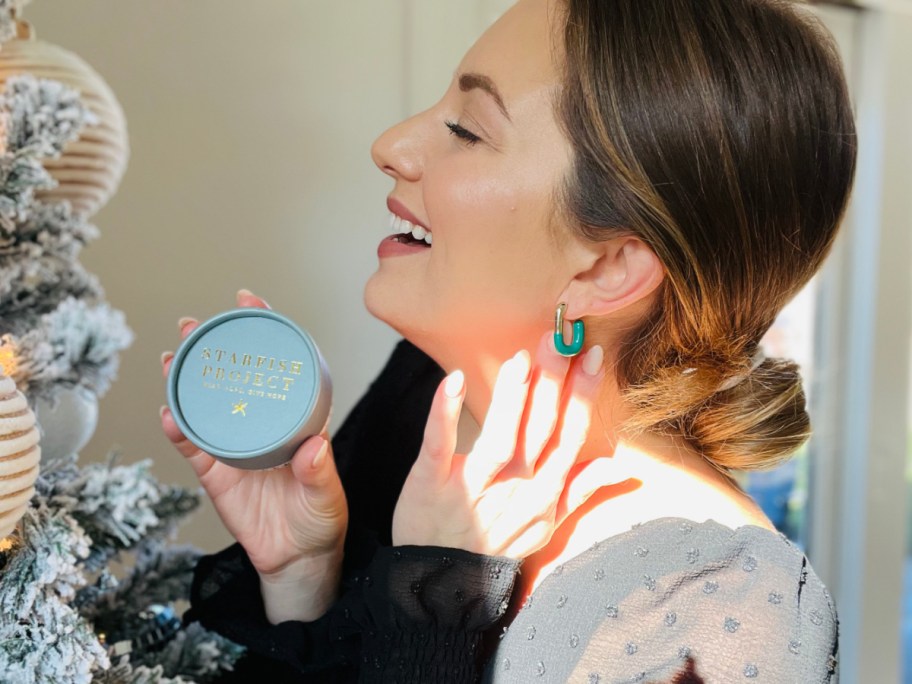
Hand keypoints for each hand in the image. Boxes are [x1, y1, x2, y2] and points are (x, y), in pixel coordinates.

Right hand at [160, 290, 347, 587]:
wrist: (297, 558)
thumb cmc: (320, 519)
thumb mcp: (327, 495)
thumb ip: (319, 472)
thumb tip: (314, 447)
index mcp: (293, 418)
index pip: (278, 366)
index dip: (264, 332)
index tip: (249, 301)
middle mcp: (261, 424)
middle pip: (233, 377)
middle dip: (213, 347)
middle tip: (195, 325)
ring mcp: (235, 446)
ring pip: (205, 404)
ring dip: (186, 379)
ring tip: (172, 355)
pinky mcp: (215, 473)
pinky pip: (192, 446)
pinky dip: (178, 428)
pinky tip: (167, 412)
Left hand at [392, 331, 618, 558]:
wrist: (442, 582)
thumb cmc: (495, 545)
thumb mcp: (545, 524)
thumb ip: (580, 490)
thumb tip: (621, 467)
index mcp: (542, 491)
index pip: (569, 437)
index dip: (583, 397)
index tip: (595, 356)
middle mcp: (514, 487)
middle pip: (539, 431)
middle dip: (554, 384)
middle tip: (563, 339)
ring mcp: (473, 485)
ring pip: (499, 438)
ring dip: (513, 397)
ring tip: (524, 358)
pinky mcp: (432, 482)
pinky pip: (439, 445)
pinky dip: (444, 413)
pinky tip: (453, 380)